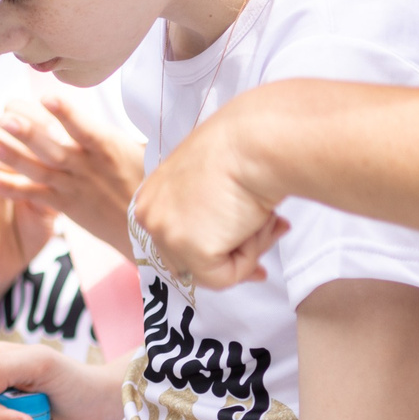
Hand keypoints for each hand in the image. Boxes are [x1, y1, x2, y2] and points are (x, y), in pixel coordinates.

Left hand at [0, 86, 147, 256]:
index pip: (86, 130)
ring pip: (39, 170)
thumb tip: (124, 99)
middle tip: (4, 116)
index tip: (47, 97)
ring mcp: (73, 188)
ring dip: (12, 156)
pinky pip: (34, 195)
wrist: (145, 228)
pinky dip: (10, 188)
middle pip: (55, 149)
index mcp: (109, 149)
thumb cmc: (145, 178)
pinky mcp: (64, 205)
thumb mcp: (141, 148)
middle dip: (28, 132)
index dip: (67, 114)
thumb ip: (117, 128)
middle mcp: (88, 168)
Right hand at [0, 130, 59, 304]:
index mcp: (13, 155)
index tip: (63, 125)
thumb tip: (74, 152)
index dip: (36, 116)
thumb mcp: (52, 200)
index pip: (19, 118)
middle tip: (48, 141)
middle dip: (20, 128)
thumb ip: (57, 177)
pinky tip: (13, 186)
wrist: (5, 263)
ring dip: (2, 151)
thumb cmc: (31, 228)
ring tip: (29, 163)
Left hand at [129, 93, 290, 290]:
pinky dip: (250, 258)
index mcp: (151, 196)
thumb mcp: (212, 181)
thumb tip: (231, 246)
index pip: (175, 238)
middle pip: (189, 259)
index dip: (214, 246)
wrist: (256, 142)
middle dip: (233, 253)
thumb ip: (211, 214)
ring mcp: (165, 234)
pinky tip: (256, 225)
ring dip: (247, 247)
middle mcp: (149, 216)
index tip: (243, 245)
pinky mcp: (189, 250)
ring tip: (266, 217)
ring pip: (209, 270)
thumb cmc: (244, 149)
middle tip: (269, 230)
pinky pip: (225, 277)